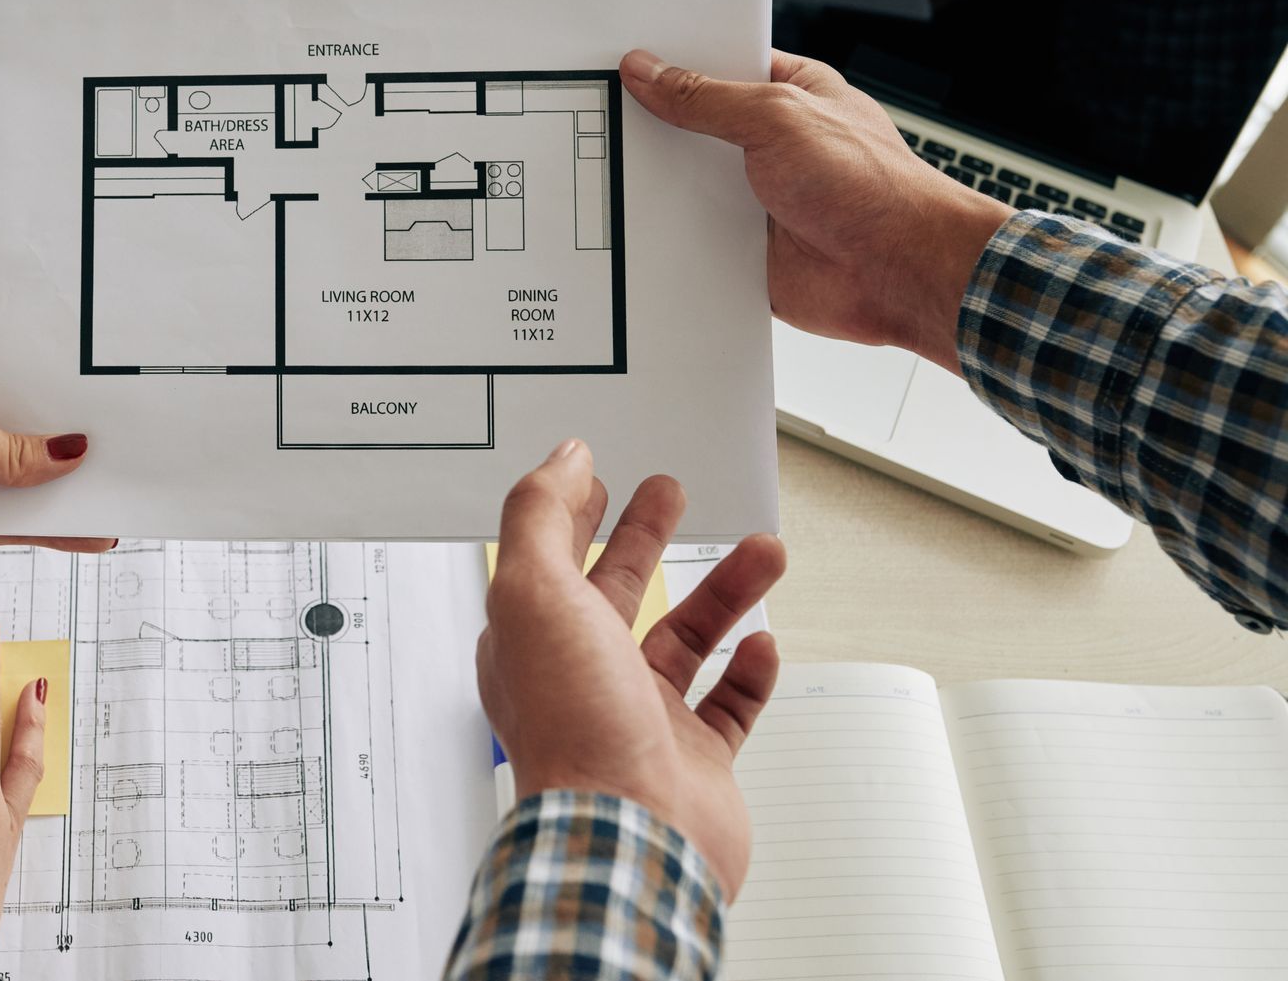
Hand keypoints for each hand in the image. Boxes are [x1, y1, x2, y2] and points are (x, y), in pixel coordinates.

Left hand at [0, 353, 113, 624]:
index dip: (49, 391)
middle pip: (22, 436)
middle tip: (119, 444)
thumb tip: (64, 452)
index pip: (8, 382)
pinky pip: (11, 527)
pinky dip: (47, 531)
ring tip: (114, 491)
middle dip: (64, 443)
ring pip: (22, 485)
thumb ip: (7, 447)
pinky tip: (82, 530)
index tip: (95, 396)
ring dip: (62, 492)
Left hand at [476, 441, 784, 895]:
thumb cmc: (574, 729)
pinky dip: (748, 672)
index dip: (571, 514)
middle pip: (616, 591)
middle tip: (670, 492)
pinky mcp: (693, 761)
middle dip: (643, 536)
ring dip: (724, 590)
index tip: (594, 478)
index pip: (548, 561)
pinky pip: (728, 707)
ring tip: (763, 549)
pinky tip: (764, 643)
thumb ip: (539, 515)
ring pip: (684, 639)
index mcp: (532, 642)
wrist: (630, 837)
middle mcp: (582, 679)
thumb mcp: (533, 591)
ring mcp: (638, 721)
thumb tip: (560, 460)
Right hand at [620, 47, 1010, 369]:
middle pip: (692, 125)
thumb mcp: (778, 118)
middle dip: (653, 124)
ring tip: (603, 169)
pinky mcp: (743, 247)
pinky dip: (665, 235)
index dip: (672, 59)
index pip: (718, 63)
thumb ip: (707, 97)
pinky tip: (631, 227)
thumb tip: (650, 72)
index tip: (621, 56)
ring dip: (657, 184)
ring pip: (685, 183)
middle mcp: (771, 143)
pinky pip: (690, 236)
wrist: (900, 274)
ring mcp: (756, 196)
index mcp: (789, 93)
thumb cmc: (871, 187)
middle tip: (600, 112)